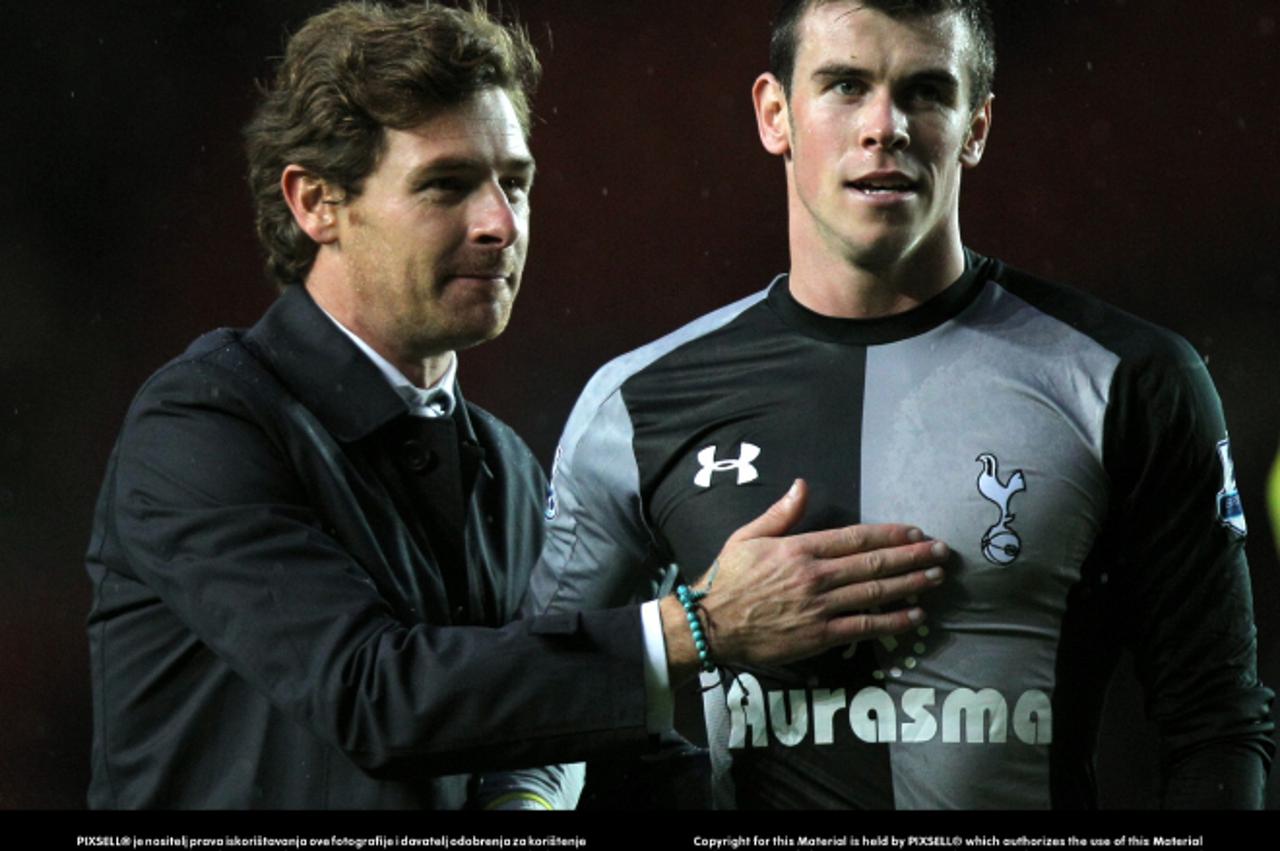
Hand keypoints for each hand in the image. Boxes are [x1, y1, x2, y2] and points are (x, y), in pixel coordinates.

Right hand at [660, 479, 947, 681]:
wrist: (711, 624)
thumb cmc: (728, 579)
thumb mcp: (747, 536)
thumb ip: (781, 512)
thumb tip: (803, 484)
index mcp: (800, 548)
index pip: (855, 538)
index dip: (890, 534)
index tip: (915, 531)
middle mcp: (815, 576)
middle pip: (874, 564)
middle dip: (912, 557)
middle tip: (942, 552)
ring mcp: (820, 607)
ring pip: (875, 593)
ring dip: (910, 584)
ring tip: (936, 577)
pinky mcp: (820, 635)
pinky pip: (864, 626)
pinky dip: (892, 621)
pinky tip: (914, 615)